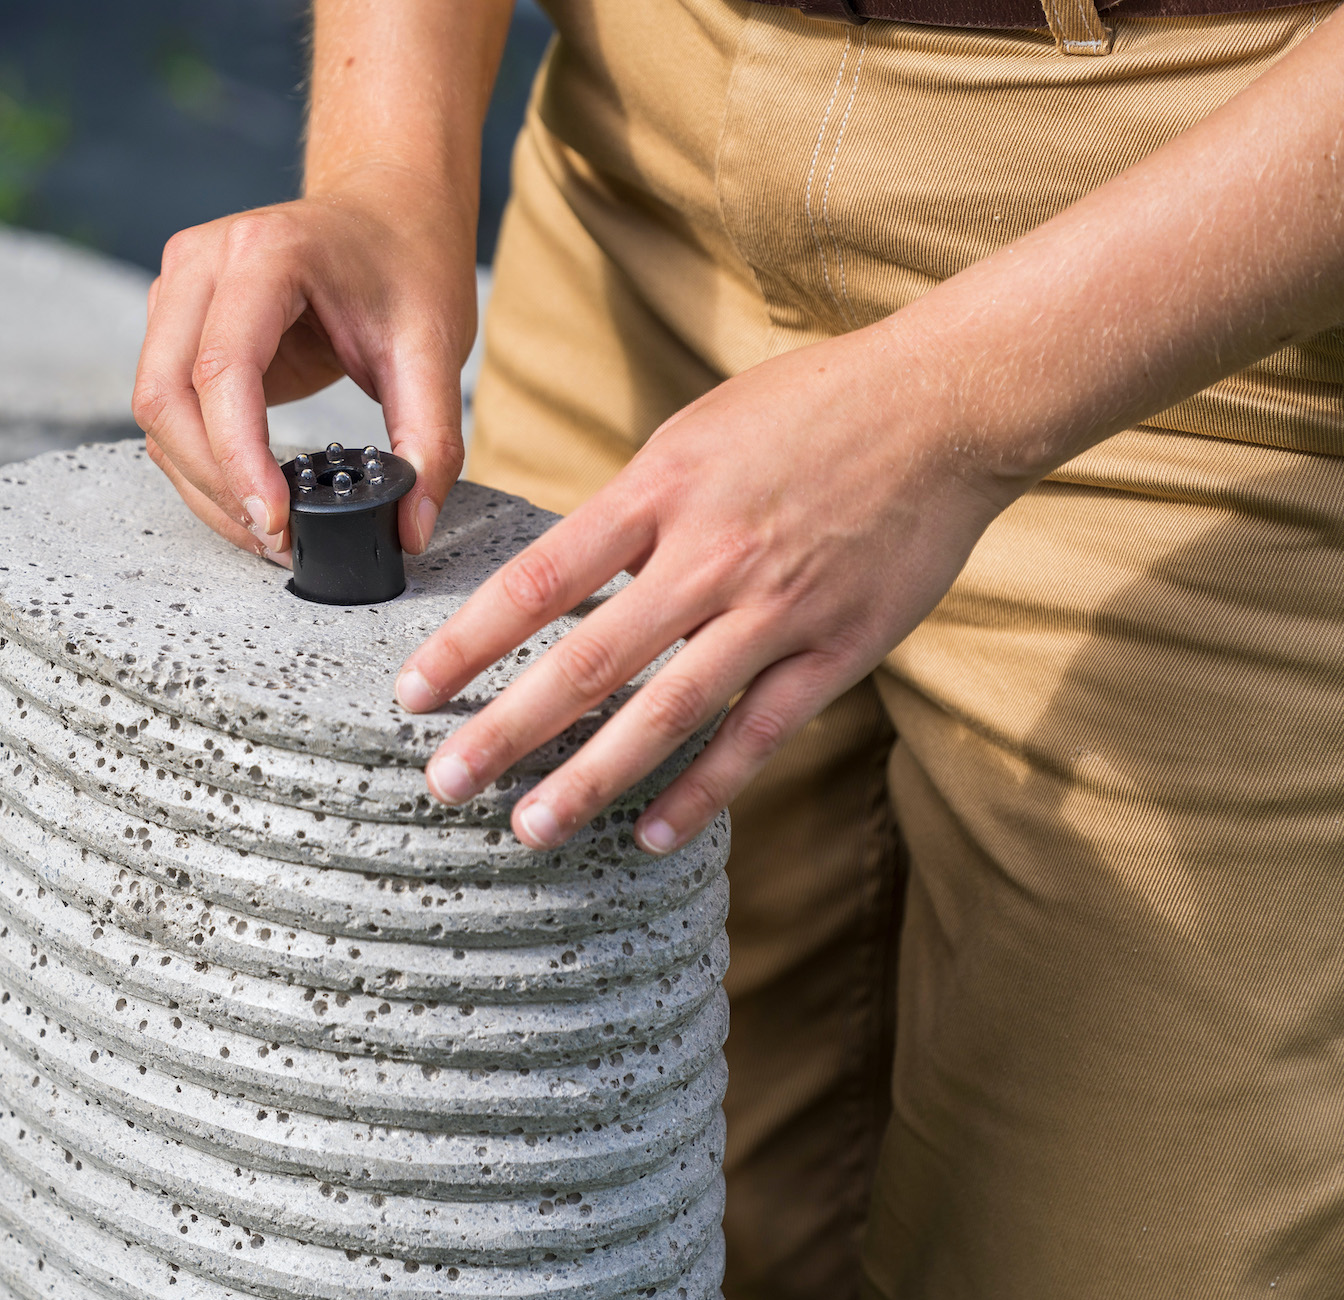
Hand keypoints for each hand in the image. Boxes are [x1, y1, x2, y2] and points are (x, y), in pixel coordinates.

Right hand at [131, 172, 476, 564]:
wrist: (387, 207)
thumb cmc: (407, 262)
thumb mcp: (435, 347)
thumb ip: (430, 440)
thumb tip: (410, 529)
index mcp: (267, 253)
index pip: (221, 370)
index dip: (238, 457)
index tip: (276, 521)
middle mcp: (203, 263)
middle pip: (165, 396)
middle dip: (214, 482)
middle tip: (276, 540)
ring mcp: (178, 289)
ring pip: (155, 410)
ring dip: (201, 482)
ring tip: (268, 531)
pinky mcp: (174, 321)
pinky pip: (167, 408)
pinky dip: (200, 462)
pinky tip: (250, 496)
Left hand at [393, 324, 1017, 853]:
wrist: (948, 402)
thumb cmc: (812, 406)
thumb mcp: (695, 432)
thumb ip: (633, 509)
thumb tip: (566, 576)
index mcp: (661, 490)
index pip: (540, 579)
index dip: (469, 643)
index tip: (413, 691)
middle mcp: (711, 555)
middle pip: (588, 659)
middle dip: (507, 729)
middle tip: (444, 782)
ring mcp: (776, 609)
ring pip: (667, 712)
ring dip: (592, 778)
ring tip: (531, 827)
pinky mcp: (837, 649)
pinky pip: (758, 735)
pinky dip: (704, 791)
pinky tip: (653, 835)